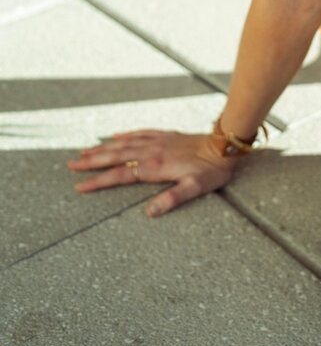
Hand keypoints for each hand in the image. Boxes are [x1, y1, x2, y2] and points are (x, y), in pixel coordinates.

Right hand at [67, 128, 237, 217]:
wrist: (225, 144)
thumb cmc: (212, 169)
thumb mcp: (195, 187)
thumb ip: (173, 198)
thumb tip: (150, 212)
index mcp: (155, 166)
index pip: (120, 175)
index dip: (99, 181)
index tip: (80, 186)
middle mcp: (152, 151)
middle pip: (116, 156)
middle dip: (93, 161)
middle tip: (71, 165)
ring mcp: (158, 141)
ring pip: (124, 144)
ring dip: (103, 147)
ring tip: (85, 151)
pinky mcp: (166, 134)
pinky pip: (141, 133)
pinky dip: (126, 134)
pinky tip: (115, 136)